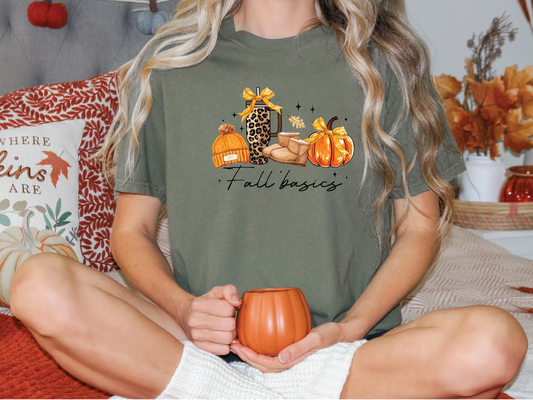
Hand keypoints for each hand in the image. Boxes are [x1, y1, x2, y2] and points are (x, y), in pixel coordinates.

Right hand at [177, 285, 240, 354]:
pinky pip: (222, 350)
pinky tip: (222, 338)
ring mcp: (196, 335)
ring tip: (225, 329)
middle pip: (229, 325)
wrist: (186, 315)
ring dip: (230, 334)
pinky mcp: (200, 347)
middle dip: (232, 322)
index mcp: (199, 304)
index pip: (227, 309)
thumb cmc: (206, 303)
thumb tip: (237, 302)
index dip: (231, 309)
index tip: (227, 309)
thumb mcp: (216, 292)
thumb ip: (229, 291)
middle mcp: (195, 320)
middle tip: (228, 320)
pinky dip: (226, 345)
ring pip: (227, 338)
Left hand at [230, 322, 345, 372]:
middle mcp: (290, 362)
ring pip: (266, 360)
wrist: (341, 333)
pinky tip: (254, 338)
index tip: (239, 347)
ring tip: (239, 343)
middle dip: (246, 356)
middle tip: (232, 344)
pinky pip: (272, 353)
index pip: (267, 364)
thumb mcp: (316, 339)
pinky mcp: (291, 351)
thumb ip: (299, 348)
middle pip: (263, 365)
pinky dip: (260, 348)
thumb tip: (282, 357)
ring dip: (251, 354)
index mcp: (294, 362)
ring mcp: (290, 358)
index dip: (251, 357)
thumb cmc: (330, 335)